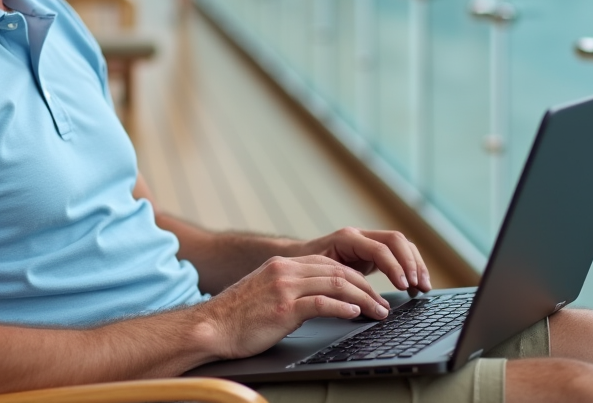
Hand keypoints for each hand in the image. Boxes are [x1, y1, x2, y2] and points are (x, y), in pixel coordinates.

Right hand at [202, 255, 389, 359]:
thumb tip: (319, 301)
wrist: (211, 327)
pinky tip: (355, 314)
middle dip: (365, 287)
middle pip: (337, 271)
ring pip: (336, 284)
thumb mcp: (266, 293)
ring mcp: (284, 287)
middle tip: (382, 304)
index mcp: (283, 265)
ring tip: (378, 312)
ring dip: (363, 299)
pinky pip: (321, 303)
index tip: (370, 292)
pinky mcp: (283, 307)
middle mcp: (285, 270)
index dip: (354, 278)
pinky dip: (342, 308)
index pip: (329, 264)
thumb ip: (291, 290)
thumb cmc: (237, 318)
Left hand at [299, 227, 431, 292]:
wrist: (296, 259)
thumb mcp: (319, 276)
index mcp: (346, 239)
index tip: (404, 285)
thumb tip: (357, 304)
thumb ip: (338, 284)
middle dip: (411, 263)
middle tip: (419, 286)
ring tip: (423, 286)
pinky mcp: (373, 250)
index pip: (379, 249)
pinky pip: (398, 252)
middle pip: (395, 240)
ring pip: (401, 244)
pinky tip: (415, 283)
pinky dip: (410, 266)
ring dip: (416, 264)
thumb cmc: (305, 270)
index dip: (394, 267)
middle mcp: (359, 235)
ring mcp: (367, 240)